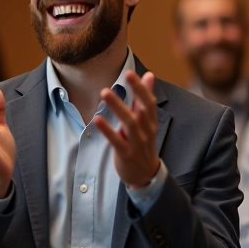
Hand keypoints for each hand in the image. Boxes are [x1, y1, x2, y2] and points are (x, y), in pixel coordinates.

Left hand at [93, 71, 160, 187]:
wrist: (145, 174)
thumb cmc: (143, 143)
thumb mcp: (146, 121)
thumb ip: (145, 98)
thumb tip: (149, 75)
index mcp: (150, 122)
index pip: (149, 102)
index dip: (142, 88)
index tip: (132, 73)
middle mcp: (146, 131)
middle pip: (142, 110)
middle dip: (136, 92)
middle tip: (126, 75)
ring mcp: (137, 144)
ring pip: (130, 124)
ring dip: (118, 107)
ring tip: (105, 92)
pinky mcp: (126, 155)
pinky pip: (117, 142)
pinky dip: (108, 131)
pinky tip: (97, 119)